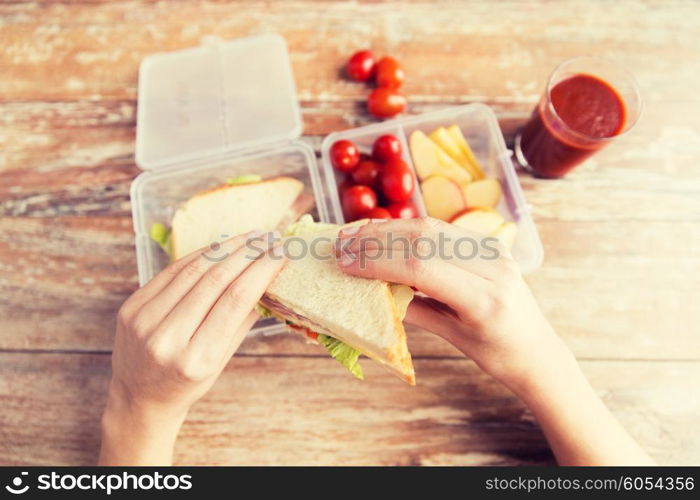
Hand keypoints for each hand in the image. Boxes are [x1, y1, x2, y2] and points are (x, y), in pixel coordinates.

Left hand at [100, 230, 284, 464]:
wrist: (139, 397)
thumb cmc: (188, 381)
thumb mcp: (221, 359)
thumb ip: (242, 319)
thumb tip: (268, 276)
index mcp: (197, 358)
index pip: (236, 300)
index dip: (262, 269)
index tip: (282, 252)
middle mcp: (168, 338)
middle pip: (216, 280)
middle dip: (249, 253)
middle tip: (271, 238)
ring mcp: (145, 320)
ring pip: (194, 270)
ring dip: (227, 247)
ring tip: (251, 236)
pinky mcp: (132, 306)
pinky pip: (172, 271)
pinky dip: (200, 255)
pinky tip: (221, 246)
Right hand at [335, 218, 651, 464]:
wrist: (537, 349)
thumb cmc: (496, 354)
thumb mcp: (453, 338)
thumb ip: (415, 309)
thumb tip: (372, 289)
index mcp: (483, 299)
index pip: (421, 265)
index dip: (377, 259)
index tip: (344, 262)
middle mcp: (491, 267)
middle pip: (424, 237)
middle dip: (376, 238)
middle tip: (339, 242)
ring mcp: (493, 251)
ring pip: (431, 227)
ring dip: (387, 228)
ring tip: (353, 234)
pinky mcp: (489, 243)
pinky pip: (442, 230)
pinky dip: (408, 230)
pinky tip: (384, 234)